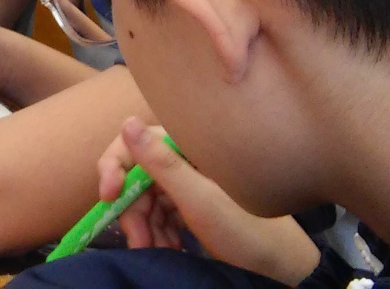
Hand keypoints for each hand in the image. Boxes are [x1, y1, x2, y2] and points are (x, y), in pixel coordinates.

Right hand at [100, 118, 320, 283]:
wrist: (282, 268)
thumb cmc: (246, 231)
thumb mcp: (200, 200)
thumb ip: (162, 164)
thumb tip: (127, 122)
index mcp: (189, 146)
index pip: (133, 144)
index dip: (113, 168)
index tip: (107, 199)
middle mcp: (186, 159)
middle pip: (137, 178)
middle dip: (133, 213)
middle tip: (139, 244)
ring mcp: (189, 182)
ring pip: (146, 201)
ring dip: (145, 229)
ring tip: (161, 253)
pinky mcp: (191, 204)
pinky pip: (160, 215)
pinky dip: (158, 234)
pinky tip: (170, 250)